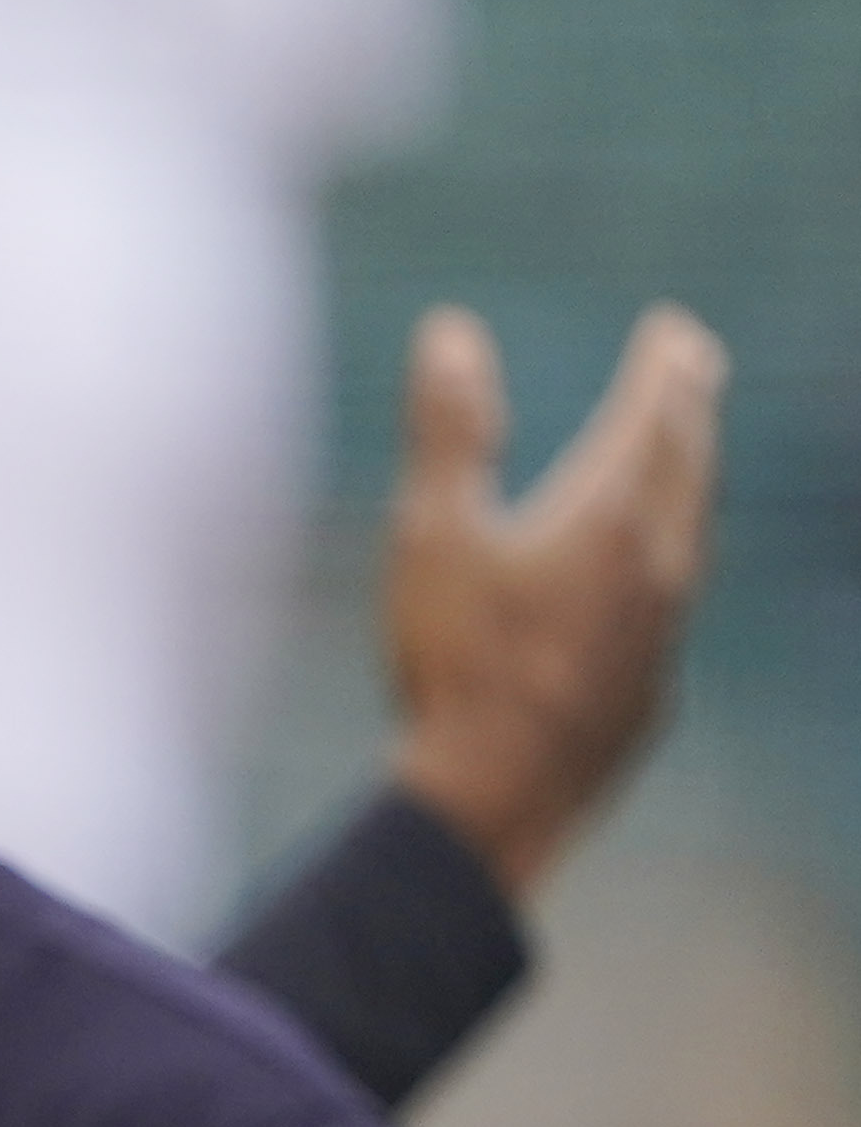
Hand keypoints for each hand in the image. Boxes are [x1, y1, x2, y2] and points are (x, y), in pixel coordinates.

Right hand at [384, 302, 726, 899]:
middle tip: (695, 373)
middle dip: (691, 411)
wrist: (497, 796)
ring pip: (694, 535)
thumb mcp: (431, 533)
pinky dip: (670, 561)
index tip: (674, 330)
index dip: (666, 366)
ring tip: (680, 463)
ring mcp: (664, 632)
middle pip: (691, 467)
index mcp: (611, 516)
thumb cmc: (457, 662)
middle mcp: (660, 565)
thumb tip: (451, 331)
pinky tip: (649, 585)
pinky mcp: (650, 688)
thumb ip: (449, 430)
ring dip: (689, 484)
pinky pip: (676, 602)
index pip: (657, 416)